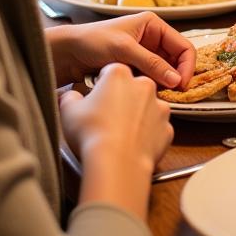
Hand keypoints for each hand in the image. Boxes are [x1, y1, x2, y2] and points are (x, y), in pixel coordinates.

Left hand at [47, 12, 195, 88]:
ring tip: (159, 96)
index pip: (183, 46)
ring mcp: (144, 54)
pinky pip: (153, 79)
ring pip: (166, 72)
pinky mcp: (136, 68)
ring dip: (165, 83)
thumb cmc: (92, 41)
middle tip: (173, 95)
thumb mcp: (123, 50)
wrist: (66, 52)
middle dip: (177, 76)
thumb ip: (151, 63)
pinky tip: (147, 94)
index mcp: (154, 25)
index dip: (187, 66)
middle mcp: (153, 39)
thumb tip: (176, 80)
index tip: (182, 85)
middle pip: (177, 60)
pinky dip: (154, 87)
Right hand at [58, 63, 172, 176]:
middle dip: (122, 98)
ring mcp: (160, 107)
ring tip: (120, 133)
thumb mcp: (68, 110)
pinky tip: (133, 144)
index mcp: (120, 75)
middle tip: (107, 117)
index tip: (96, 99)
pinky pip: (156, 128)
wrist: (117, 163)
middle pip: (132, 87)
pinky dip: (147, 135)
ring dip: (137, 116)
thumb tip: (72, 97)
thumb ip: (71, 97)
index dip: (101, 86)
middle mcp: (144, 85)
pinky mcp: (167, 128)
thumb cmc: (92, 133)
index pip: (110, 72)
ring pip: (147, 107)